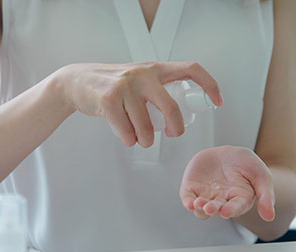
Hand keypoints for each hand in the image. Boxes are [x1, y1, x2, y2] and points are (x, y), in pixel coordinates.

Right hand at [52, 62, 222, 147]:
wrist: (77, 81)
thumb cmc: (113, 85)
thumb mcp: (139, 78)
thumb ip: (157, 89)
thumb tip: (180, 115)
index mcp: (155, 68)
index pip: (190, 68)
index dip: (209, 84)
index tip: (218, 101)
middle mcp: (143, 74)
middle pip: (171, 107)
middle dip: (176, 128)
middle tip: (173, 135)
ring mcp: (125, 86)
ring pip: (146, 127)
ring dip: (145, 140)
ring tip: (140, 138)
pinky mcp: (109, 100)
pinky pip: (127, 133)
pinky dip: (129, 140)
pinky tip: (126, 136)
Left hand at [180, 146, 274, 220]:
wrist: (228, 153)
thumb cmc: (245, 164)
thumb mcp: (261, 174)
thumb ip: (266, 195)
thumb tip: (270, 217)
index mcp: (239, 199)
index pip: (235, 208)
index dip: (230, 210)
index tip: (226, 211)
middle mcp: (222, 201)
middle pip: (216, 209)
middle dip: (213, 209)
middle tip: (210, 207)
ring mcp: (206, 196)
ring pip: (201, 209)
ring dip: (199, 208)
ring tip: (199, 203)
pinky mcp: (193, 189)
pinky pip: (188, 198)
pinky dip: (188, 202)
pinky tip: (189, 203)